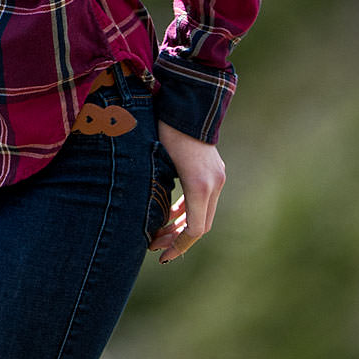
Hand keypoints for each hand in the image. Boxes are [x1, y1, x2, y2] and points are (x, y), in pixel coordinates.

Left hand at [148, 122, 222, 262]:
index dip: (178, 246)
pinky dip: (187, 210)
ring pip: (202, 213)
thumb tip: (142, 217)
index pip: (195, 230)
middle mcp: (214, 183)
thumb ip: (154, 189)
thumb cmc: (164, 130)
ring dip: (182, 226)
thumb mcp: (155, 160)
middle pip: (200, 225)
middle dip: (177, 240)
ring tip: (157, 235)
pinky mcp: (214, 171)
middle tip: (153, 247)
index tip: (160, 256)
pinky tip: (169, 215)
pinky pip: (203, 200)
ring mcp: (217, 177)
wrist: (187, 103)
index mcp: (199, 184)